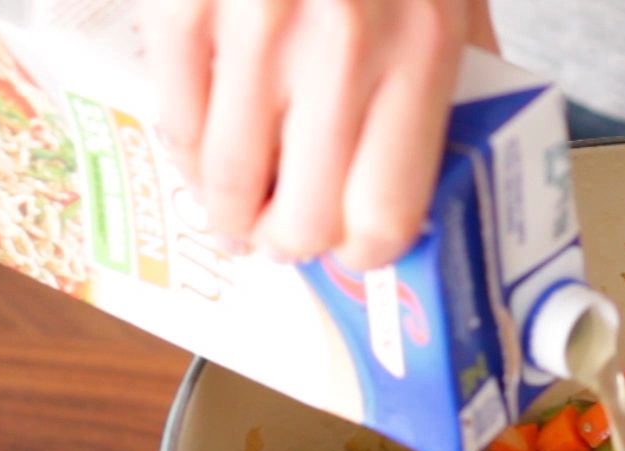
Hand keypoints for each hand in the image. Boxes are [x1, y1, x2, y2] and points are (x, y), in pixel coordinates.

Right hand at [143, 0, 496, 267]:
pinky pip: (175, 115)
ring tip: (235, 204)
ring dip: (227, 209)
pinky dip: (185, 143)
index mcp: (423, 50)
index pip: (384, 216)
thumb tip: (440, 182)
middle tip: (284, 234)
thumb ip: (450, 80)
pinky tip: (205, 138)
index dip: (360, 254)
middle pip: (300, 221)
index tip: (351, 250)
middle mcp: (341, 45)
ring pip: (223, 181)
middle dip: (288, 243)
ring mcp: (253, 22)